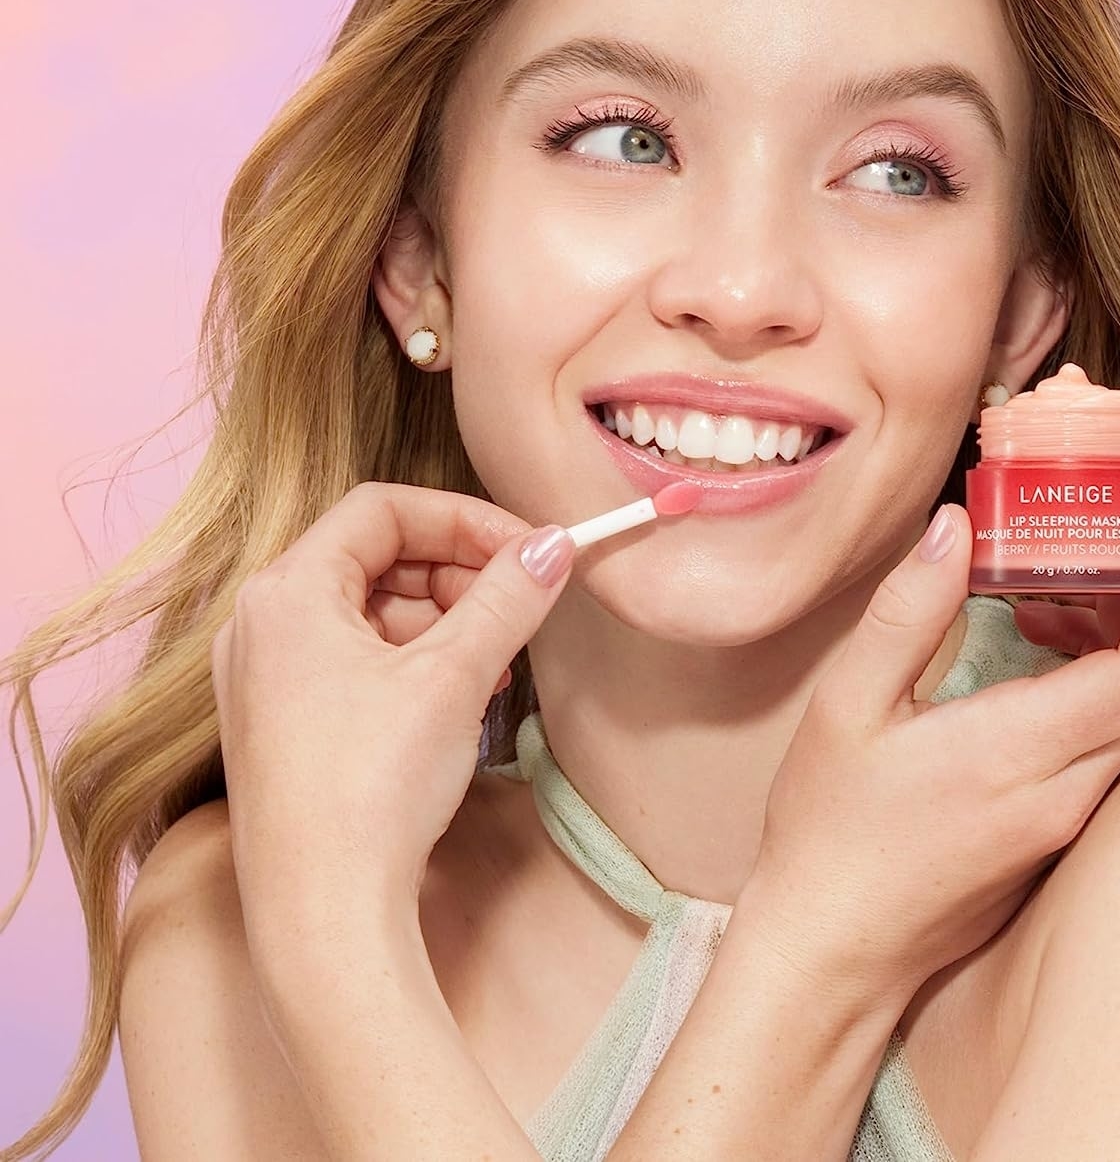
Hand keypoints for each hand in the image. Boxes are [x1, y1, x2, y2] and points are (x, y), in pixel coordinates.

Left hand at [209, 480, 575, 949]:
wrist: (322, 916)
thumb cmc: (373, 787)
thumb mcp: (454, 676)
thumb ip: (507, 596)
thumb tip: (551, 546)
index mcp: (287, 592)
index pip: (383, 510)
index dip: (463, 519)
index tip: (526, 547)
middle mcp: (261, 623)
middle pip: (374, 555)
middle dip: (456, 569)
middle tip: (519, 599)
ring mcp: (265, 675)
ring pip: (369, 608)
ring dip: (442, 617)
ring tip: (498, 656)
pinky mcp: (282, 721)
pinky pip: (354, 657)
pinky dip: (414, 659)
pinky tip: (465, 690)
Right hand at [740, 503, 1119, 1005]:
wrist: (833, 946)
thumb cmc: (831, 826)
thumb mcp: (848, 703)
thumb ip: (908, 610)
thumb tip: (956, 526)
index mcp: (1019, 752)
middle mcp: (1066, 793)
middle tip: (1111, 545)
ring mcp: (1069, 822)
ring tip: (1051, 598)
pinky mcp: (1059, 836)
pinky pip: (1114, 746)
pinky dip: (1104, 686)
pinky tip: (1039, 658)